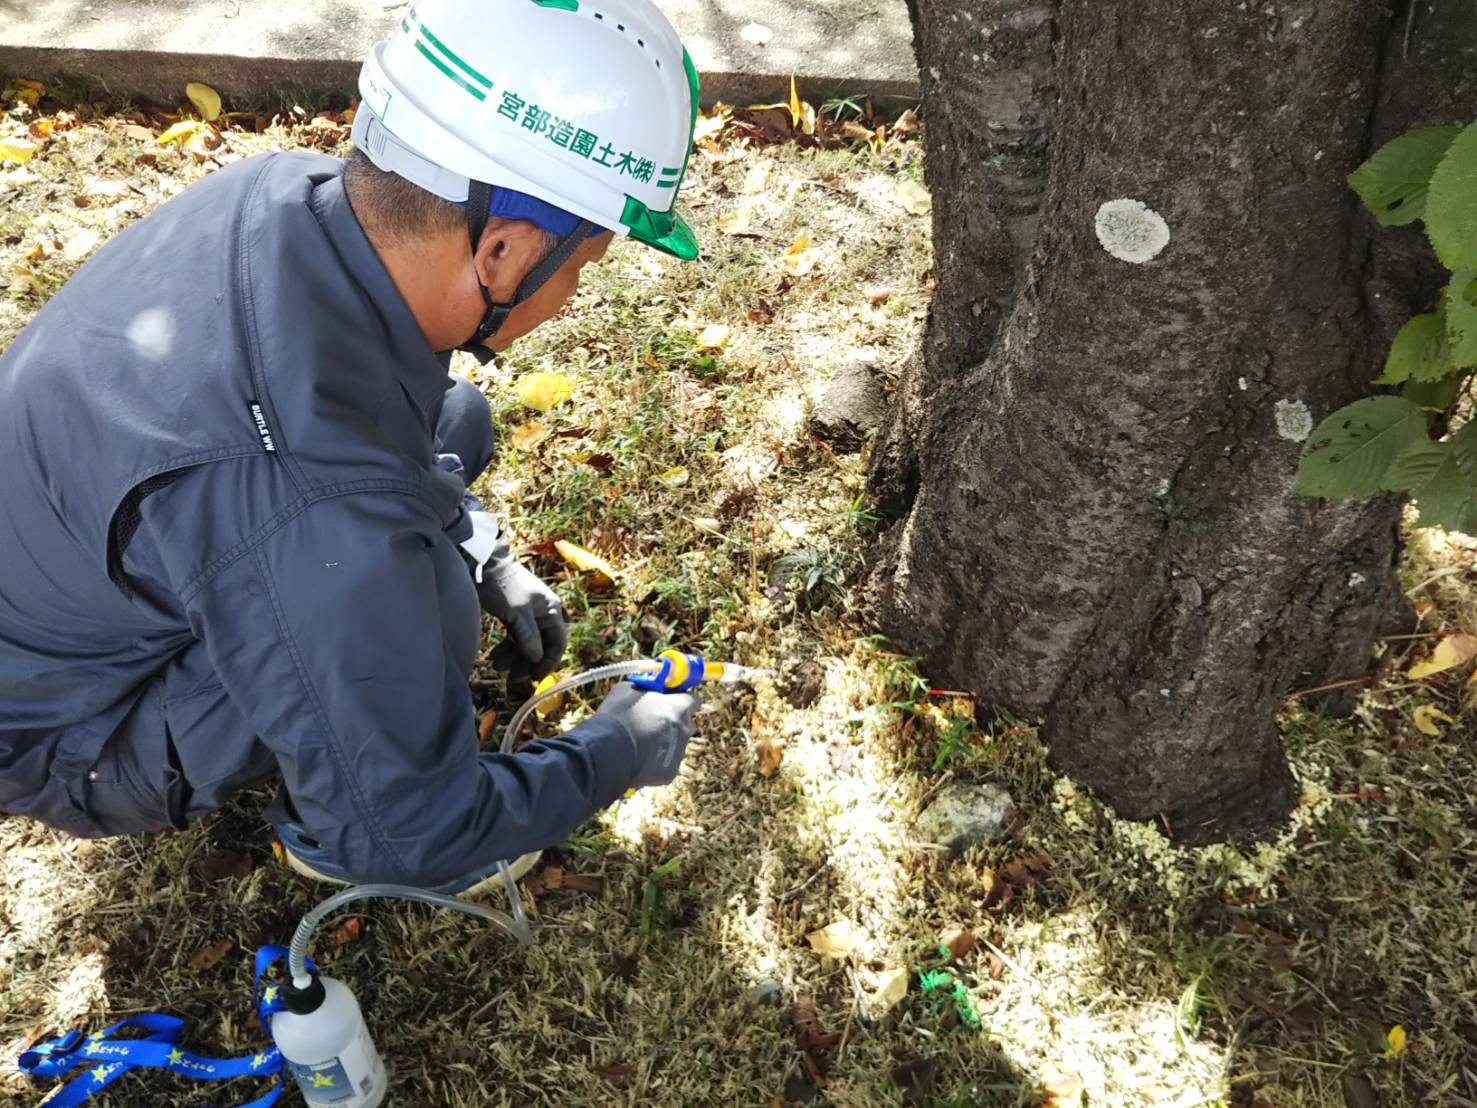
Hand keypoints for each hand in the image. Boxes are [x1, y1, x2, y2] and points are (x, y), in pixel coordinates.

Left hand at [475, 554, 568, 681]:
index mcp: (552, 611)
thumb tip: (537, 659)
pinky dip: (507, 648)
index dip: (548, 663)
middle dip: (527, 663)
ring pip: (526, 644)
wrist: (484, 565)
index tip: (534, 678)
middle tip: (512, 678)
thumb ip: (529, 638)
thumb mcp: (517, 613)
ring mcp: (530, 616)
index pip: (558, 644)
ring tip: (496, 666)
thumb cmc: (504, 586)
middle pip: (542, 646)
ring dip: (514, 657)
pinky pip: (515, 638)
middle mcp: (545, 614)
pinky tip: (494, 658)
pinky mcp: (515, 616)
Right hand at [595, 682, 698, 788]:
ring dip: (663, 743)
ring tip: (639, 744)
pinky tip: (638, 759)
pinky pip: (665, 764)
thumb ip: (644, 688)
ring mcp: (679, 753)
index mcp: (679, 707)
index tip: (669, 700)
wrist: (610, 752)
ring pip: (675, 745)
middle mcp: (684, 730)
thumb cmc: (618, 717)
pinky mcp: (669, 773)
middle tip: (652, 722)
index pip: (693, 700)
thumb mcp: (627, 690)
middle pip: (685, 724)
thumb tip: (646, 689)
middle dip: (673, 722)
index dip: (680, 699)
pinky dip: (655, 762)